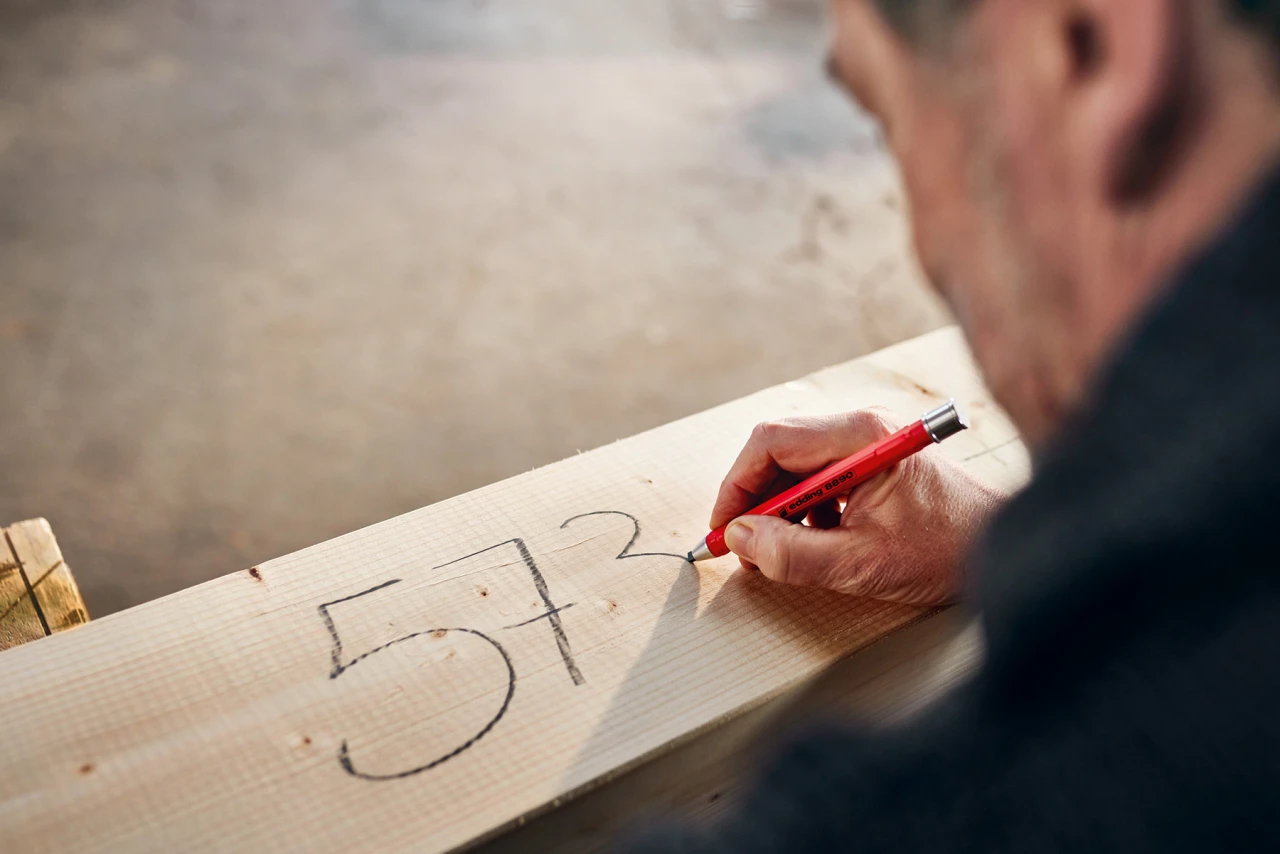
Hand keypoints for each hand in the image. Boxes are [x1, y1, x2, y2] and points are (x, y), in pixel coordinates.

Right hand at [711, 408, 1005, 604]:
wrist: (1004, 546)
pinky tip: (815, 541)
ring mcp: (867, 442)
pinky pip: (819, 476)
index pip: (770, 442)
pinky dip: (803, 509)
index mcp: (860, 436)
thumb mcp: (861, 563)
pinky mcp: (873, 461)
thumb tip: (741, 539)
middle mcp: (860, 428)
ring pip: (795, 464)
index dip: (736, 485)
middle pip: (778, 449)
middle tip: (740, 543)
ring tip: (779, 549)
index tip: (724, 527)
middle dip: (753, 498)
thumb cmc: (948, 549)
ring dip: (778, 507)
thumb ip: (793, 554)